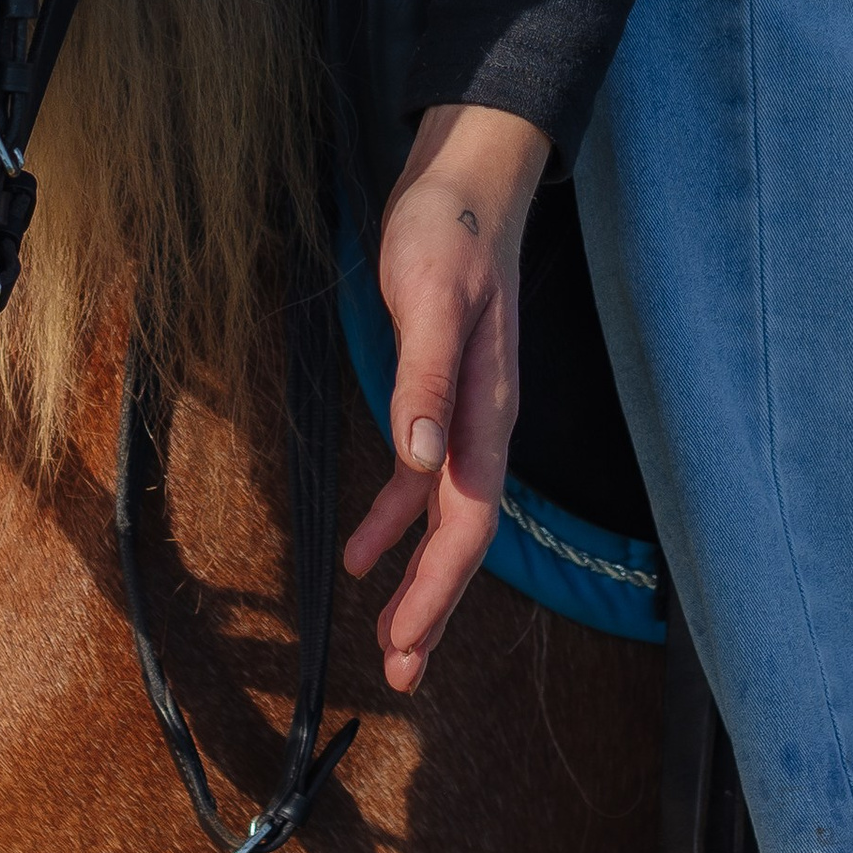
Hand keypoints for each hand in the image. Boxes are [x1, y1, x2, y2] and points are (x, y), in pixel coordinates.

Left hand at [344, 101, 548, 690]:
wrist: (466, 182)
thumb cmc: (449, 233)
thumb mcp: (432, 299)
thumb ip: (427, 379)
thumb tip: (419, 459)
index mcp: (488, 412)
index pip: (467, 522)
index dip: (438, 588)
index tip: (407, 641)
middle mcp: (484, 425)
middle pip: (464, 537)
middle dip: (434, 607)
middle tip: (400, 671)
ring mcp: (466, 414)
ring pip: (446, 519)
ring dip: (418, 578)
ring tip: (390, 637)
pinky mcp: (442, 396)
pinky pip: (423, 480)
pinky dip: (395, 521)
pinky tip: (364, 551)